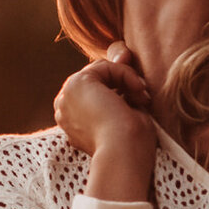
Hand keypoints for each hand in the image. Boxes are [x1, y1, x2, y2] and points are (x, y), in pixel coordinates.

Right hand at [54, 44, 155, 160]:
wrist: (124, 156)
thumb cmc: (131, 146)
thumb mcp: (128, 113)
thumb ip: (123, 87)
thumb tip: (122, 52)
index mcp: (73, 120)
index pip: (96, 90)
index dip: (120, 87)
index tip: (141, 98)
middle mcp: (65, 108)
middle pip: (96, 77)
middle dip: (123, 79)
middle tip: (144, 96)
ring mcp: (67, 96)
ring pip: (102, 71)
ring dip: (127, 79)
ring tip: (142, 98)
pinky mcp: (77, 84)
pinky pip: (106, 66)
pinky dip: (126, 74)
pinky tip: (138, 91)